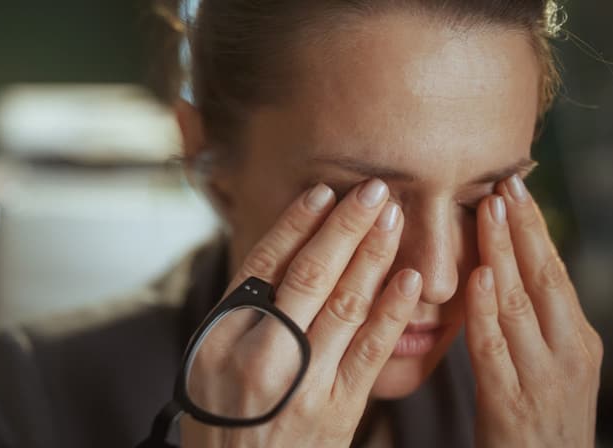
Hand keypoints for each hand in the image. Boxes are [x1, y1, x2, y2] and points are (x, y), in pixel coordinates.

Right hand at [181, 179, 421, 446]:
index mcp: (222, 335)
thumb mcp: (204, 363)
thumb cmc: (217, 422)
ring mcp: (302, 381)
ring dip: (374, 255)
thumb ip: (237, 314)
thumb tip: (273, 261)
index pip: (263, 264)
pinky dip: (391, 312)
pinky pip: (370, 352)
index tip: (322, 191)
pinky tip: (408, 280)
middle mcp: (260, 352)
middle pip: (309, 274)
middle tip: (374, 189)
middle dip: (345, 226)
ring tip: (395, 217)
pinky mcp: (337, 410)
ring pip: (345, 303)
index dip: (296, 224)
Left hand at [466, 175, 602, 447]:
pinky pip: (496, 348)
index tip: (514, 189)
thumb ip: (531, 323)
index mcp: (577, 340)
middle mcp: (568, 353)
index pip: (554, 273)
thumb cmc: (539, 421)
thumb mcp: (548, 366)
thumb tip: (503, 269)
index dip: (535, 230)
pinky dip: (487, 311)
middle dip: (523, 229)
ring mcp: (543, 378)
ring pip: (520, 304)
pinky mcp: (512, 404)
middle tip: (503, 184)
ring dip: (503, 254)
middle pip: (544, 278)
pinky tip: (478, 278)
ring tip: (487, 211)